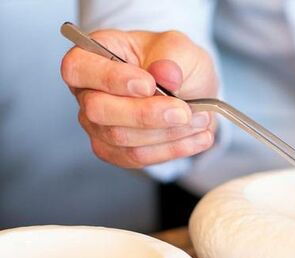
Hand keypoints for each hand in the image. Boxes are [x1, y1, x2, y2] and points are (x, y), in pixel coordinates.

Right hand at [61, 29, 218, 167]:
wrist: (190, 89)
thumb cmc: (173, 61)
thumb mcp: (179, 47)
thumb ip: (172, 56)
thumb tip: (165, 74)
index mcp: (91, 56)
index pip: (78, 69)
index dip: (111, 79)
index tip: (149, 84)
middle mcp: (87, 93)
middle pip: (98, 110)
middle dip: (145, 114)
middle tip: (184, 111)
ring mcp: (98, 126)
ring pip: (121, 138)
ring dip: (166, 133)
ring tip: (200, 119)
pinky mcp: (116, 151)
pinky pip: (138, 157)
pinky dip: (173, 149)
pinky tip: (199, 138)